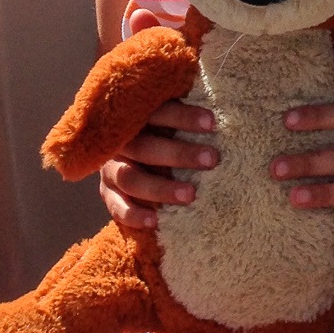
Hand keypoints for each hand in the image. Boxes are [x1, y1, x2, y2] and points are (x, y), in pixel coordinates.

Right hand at [99, 101, 216, 229]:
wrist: (138, 153)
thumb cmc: (169, 131)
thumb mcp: (175, 118)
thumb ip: (192, 115)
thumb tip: (225, 111)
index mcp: (136, 116)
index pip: (157, 112)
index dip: (183, 116)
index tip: (212, 122)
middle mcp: (120, 142)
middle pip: (144, 147)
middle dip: (179, 154)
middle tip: (212, 159)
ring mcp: (110, 168)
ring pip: (131, 178)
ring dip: (161, 188)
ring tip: (191, 195)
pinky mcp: (107, 192)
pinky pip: (116, 206)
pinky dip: (134, 214)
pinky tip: (156, 221)